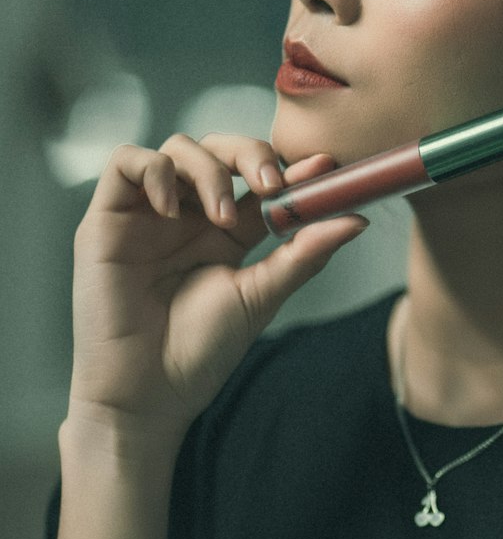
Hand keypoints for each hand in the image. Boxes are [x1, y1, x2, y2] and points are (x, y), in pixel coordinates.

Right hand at [67, 133, 365, 444]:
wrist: (149, 391)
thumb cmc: (201, 351)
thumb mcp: (260, 296)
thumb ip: (303, 254)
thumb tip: (357, 218)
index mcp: (227, 231)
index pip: (259, 181)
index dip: (291, 166)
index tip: (324, 167)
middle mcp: (189, 214)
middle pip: (221, 150)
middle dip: (252, 154)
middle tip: (272, 183)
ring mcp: (149, 212)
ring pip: (179, 147)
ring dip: (209, 170)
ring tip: (220, 219)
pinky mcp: (108, 217)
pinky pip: (126, 161)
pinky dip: (154, 170)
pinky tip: (173, 208)